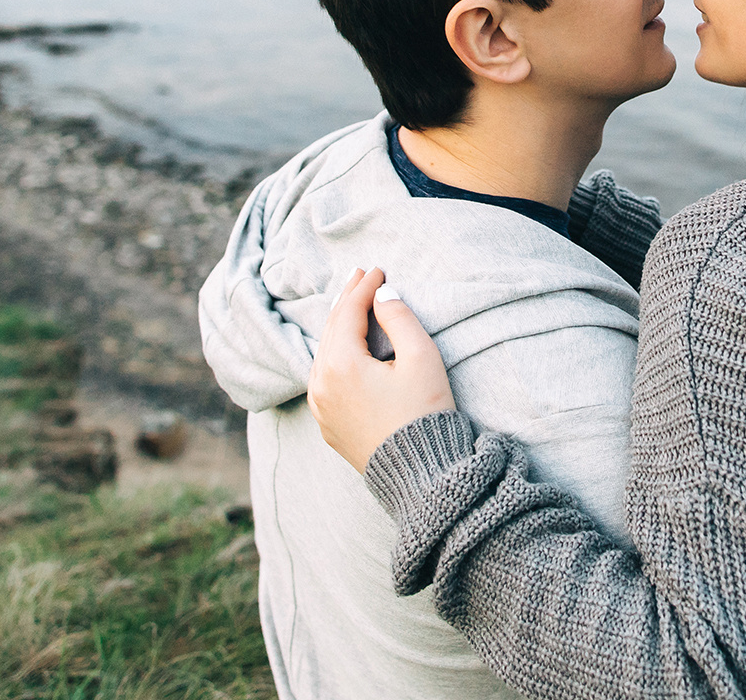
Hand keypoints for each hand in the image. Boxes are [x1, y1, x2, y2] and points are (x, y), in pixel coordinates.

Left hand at [307, 267, 456, 472]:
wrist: (421, 476)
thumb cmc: (424, 414)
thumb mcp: (421, 358)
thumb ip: (400, 318)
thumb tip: (383, 295)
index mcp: (340, 365)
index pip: (347, 313)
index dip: (363, 287)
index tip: (378, 269)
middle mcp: (321, 385)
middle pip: (331, 330)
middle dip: (346, 300)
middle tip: (361, 276)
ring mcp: (321, 407)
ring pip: (324, 353)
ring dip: (338, 326)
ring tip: (352, 305)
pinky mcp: (328, 425)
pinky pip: (324, 377)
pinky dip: (334, 354)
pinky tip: (345, 346)